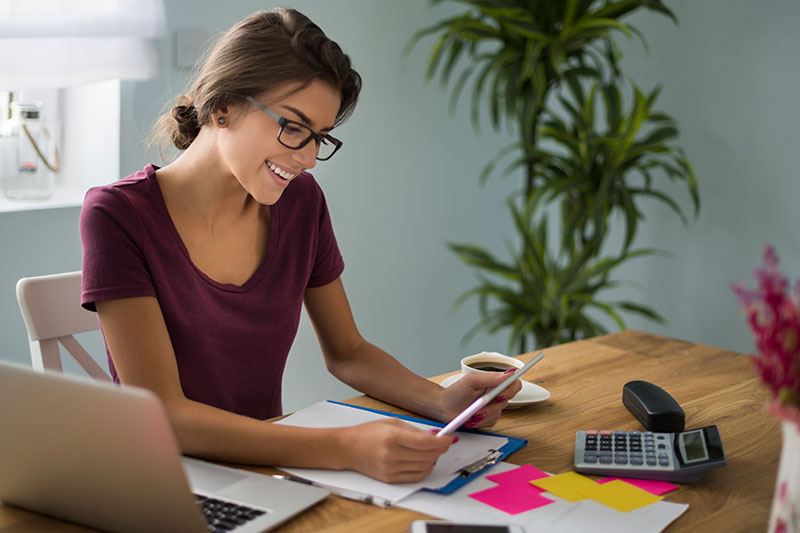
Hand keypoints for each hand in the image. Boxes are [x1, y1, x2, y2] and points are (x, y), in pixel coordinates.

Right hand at [336, 419, 456, 482]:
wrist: (347, 449)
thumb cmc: (368, 433)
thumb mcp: (392, 423)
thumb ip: (415, 431)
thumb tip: (436, 436)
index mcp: (393, 437)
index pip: (426, 443)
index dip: (442, 441)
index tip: (449, 438)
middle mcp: (392, 455)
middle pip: (428, 456)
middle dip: (439, 449)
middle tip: (442, 443)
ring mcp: (391, 469)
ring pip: (424, 467)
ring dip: (433, 459)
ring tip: (432, 451)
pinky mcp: (390, 479)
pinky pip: (415, 477)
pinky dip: (424, 469)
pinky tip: (424, 461)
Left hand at [439, 370, 522, 429]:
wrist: (444, 407)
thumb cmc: (455, 391)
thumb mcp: (472, 381)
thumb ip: (490, 377)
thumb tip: (509, 373)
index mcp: (493, 382)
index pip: (514, 383)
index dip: (511, 389)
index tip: (500, 394)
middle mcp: (495, 394)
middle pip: (508, 400)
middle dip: (492, 404)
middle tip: (481, 404)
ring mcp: (492, 407)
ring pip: (499, 413)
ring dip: (484, 414)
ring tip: (472, 412)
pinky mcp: (488, 418)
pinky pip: (492, 422)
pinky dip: (481, 421)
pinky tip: (471, 419)